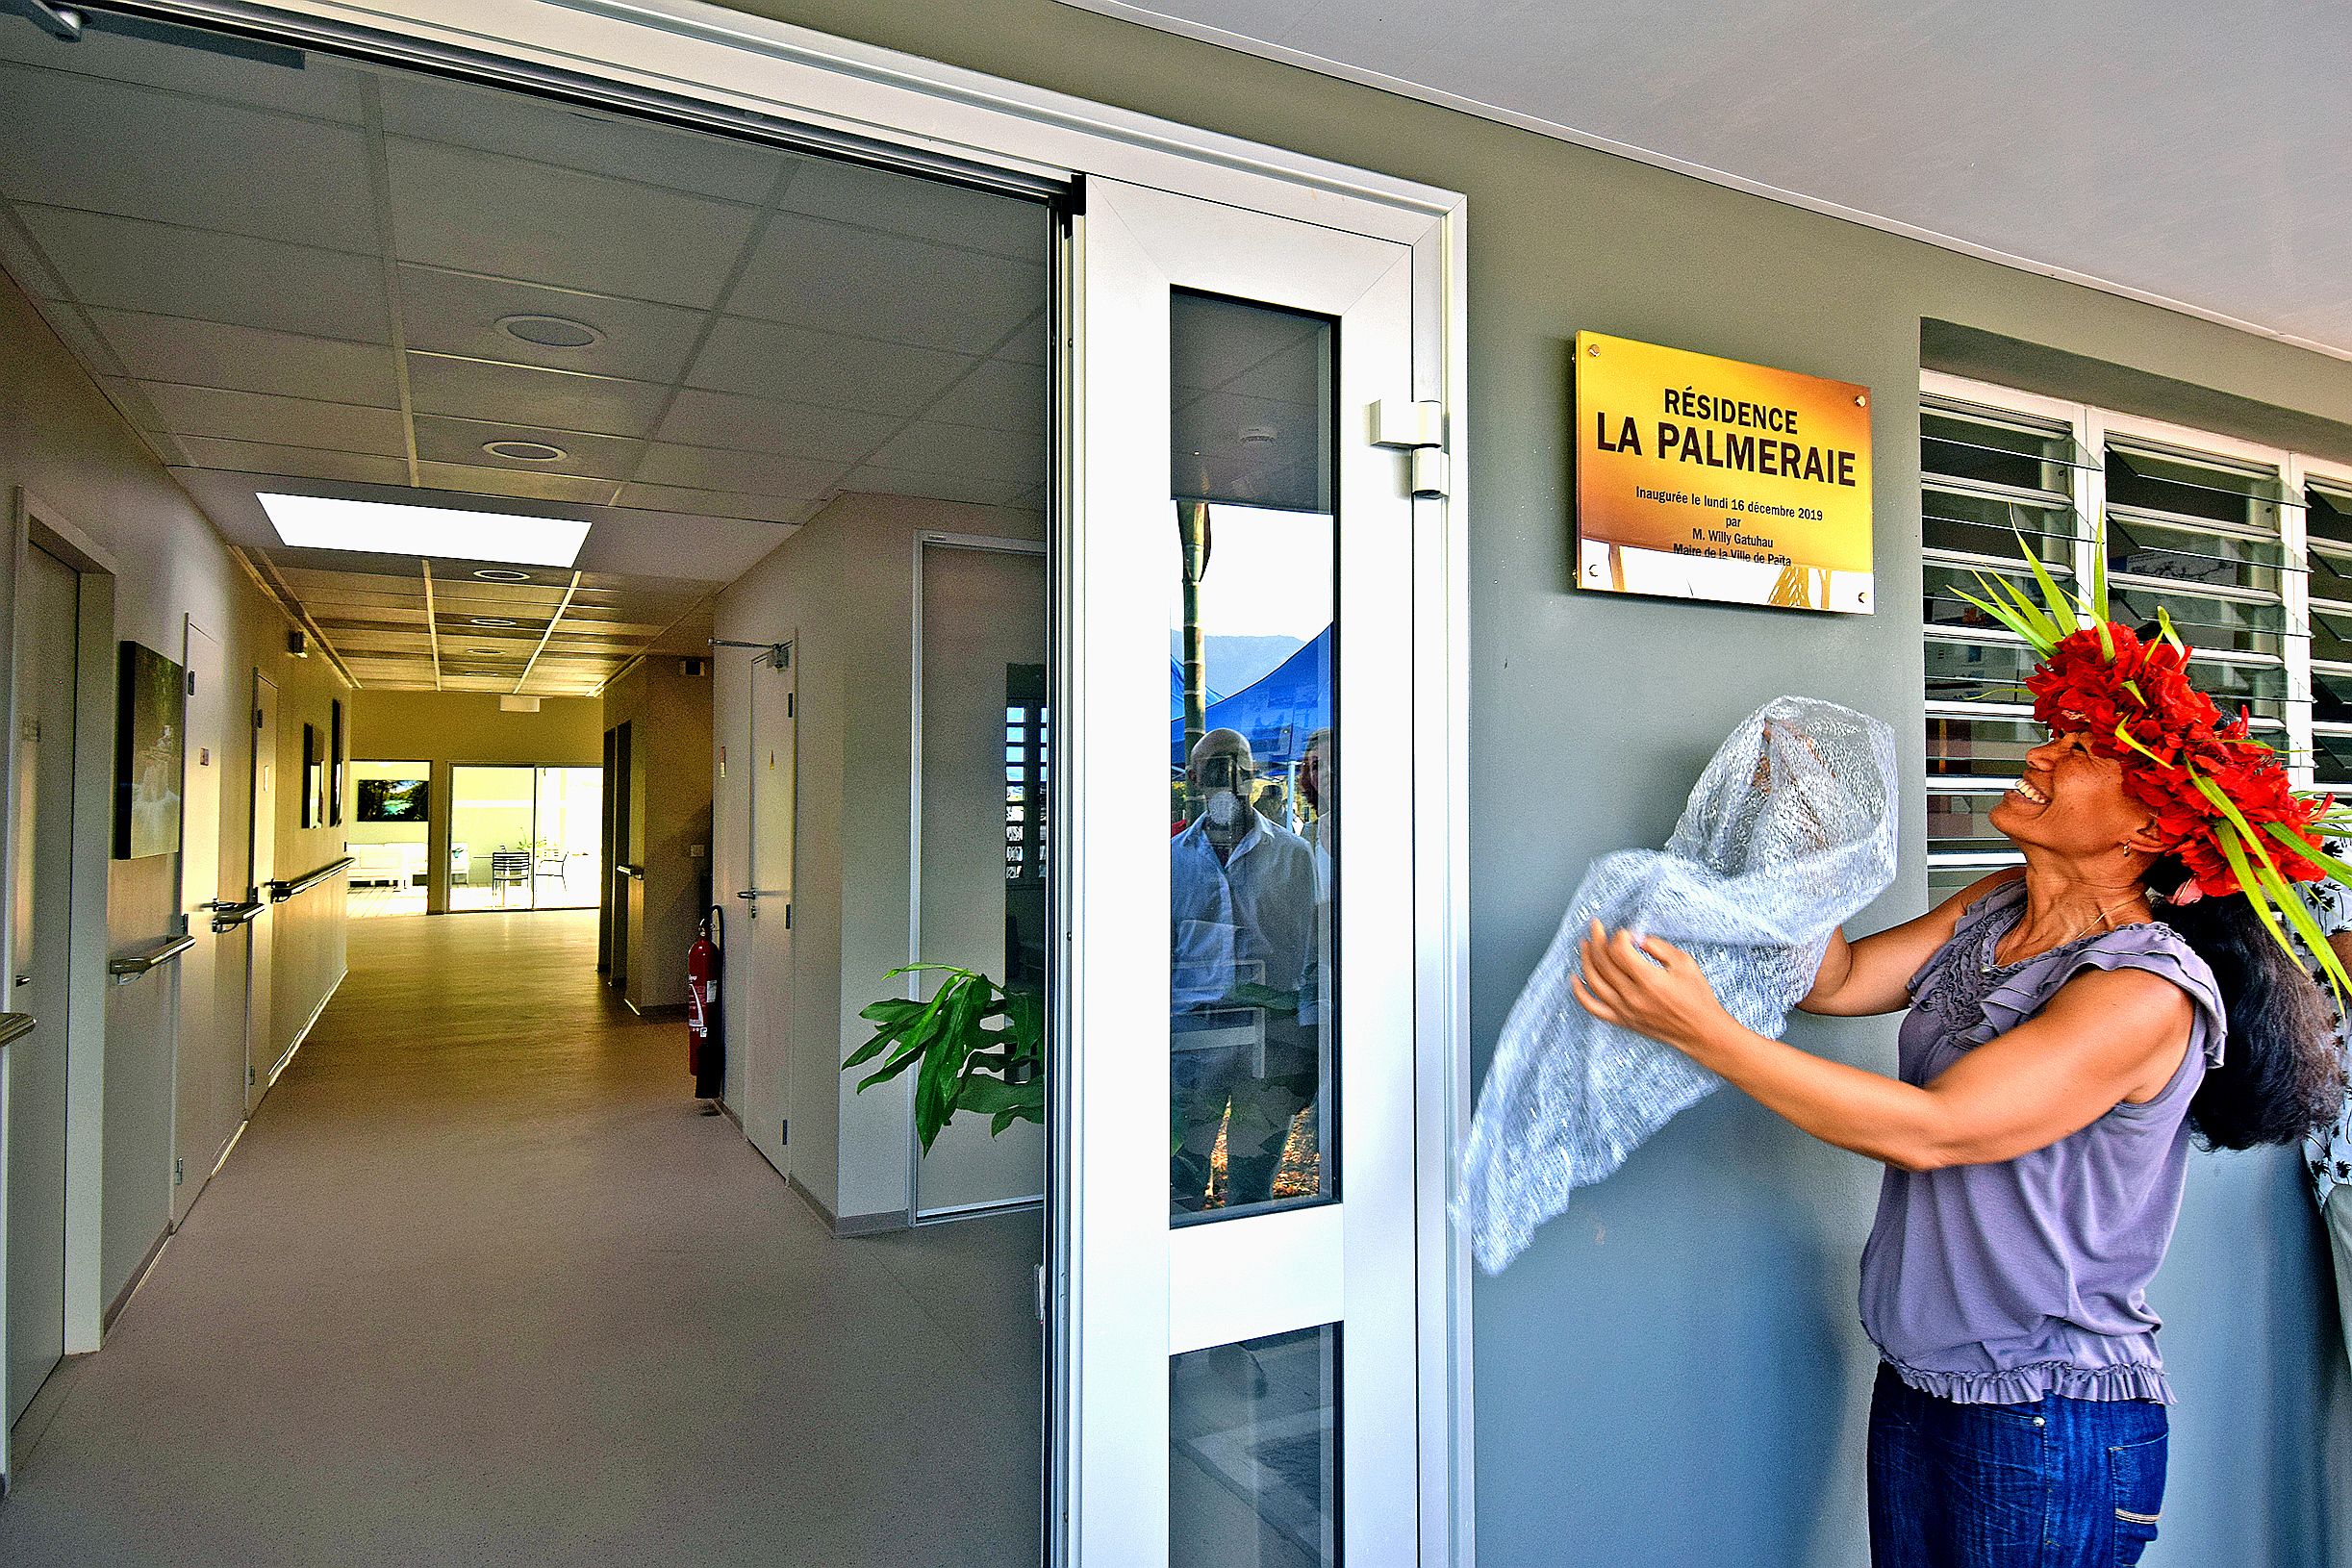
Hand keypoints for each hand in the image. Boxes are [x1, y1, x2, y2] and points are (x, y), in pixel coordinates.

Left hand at [1571, 921, 1733, 1055]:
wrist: (1701, 1032)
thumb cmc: (1697, 996)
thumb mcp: (1685, 963)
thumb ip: (1658, 947)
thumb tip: (1636, 938)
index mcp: (1649, 980)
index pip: (1619, 951)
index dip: (1619, 936)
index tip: (1626, 932)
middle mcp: (1633, 996)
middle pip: (1603, 963)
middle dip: (1597, 940)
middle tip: (1595, 926)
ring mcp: (1625, 1010)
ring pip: (1593, 981)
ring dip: (1586, 959)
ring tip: (1585, 944)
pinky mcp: (1622, 1021)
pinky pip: (1592, 1007)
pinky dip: (1579, 992)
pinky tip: (1574, 977)